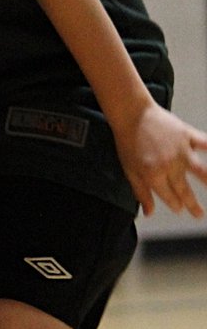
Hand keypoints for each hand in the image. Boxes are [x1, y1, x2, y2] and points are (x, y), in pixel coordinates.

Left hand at [115, 103, 206, 217]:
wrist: (132, 114)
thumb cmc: (128, 142)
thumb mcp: (129, 170)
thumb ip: (141, 192)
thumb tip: (149, 213)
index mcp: (154, 175)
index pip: (169, 197)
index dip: (175, 205)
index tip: (179, 209)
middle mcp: (170, 166)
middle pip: (184, 189)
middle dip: (192, 204)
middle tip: (199, 214)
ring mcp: (181, 150)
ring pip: (201, 171)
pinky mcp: (187, 135)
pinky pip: (205, 143)